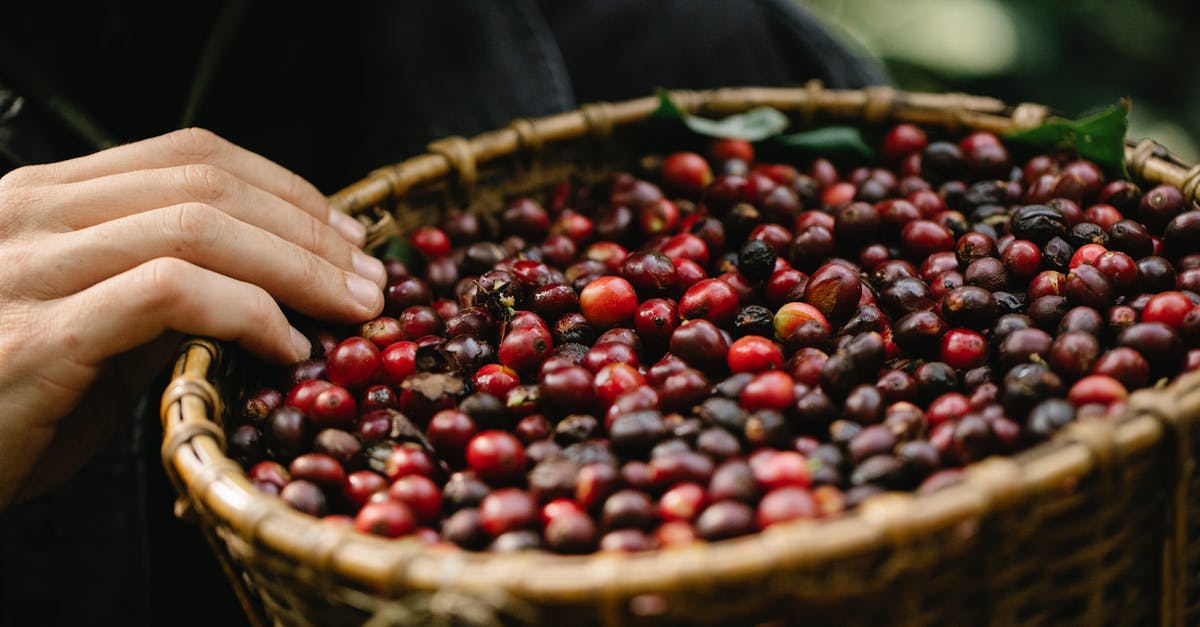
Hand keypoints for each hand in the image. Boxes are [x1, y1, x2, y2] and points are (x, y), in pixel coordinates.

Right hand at [0, 128, 384, 508]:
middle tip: (369, 277)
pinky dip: (247, 311)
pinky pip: (169, 294)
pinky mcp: (40, 335)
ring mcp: (30, 268)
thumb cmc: (10, 401)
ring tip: (351, 309)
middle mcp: (33, 214)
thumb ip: (167, 292)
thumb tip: (272, 282)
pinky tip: (287, 345)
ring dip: (297, 267)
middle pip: (206, 182)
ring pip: (195, 226)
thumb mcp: (97, 330)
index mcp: (49, 199)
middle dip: (308, 228)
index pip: (191, 155)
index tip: (347, 233)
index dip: (286, 188)